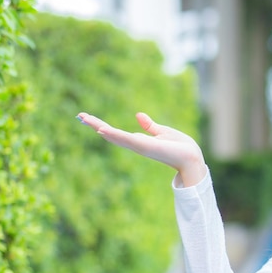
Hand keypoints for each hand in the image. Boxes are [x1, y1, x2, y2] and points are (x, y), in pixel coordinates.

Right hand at [76, 112, 205, 186]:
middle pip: (111, 134)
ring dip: (100, 127)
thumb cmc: (181, 147)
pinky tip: (102, 129)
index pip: (117, 132)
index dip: (102, 125)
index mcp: (140, 141)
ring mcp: (140, 147)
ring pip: (116, 136)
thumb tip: (138, 115)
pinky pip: (127, 139)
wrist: (192, 157)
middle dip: (95, 125)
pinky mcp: (146, 147)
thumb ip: (150, 126)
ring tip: (85, 118)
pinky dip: (115, 135)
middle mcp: (136, 145)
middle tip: (79, 116)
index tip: (87, 117)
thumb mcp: (163, 132)